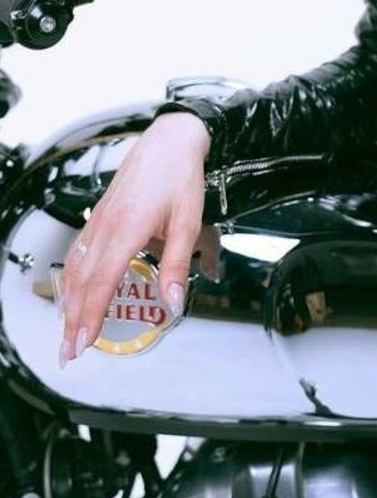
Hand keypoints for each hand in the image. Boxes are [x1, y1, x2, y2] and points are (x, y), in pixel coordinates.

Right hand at [58, 111, 211, 365]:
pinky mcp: (98, 217)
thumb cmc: (180, 179)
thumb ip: (177, 264)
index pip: (101, 283)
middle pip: (81, 282)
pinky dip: (71, 280)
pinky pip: (78, 254)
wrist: (168, 142)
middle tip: (67, 354)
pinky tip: (73, 294)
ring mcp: (98, 222)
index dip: (89, 316)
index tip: (81, 345)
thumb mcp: (188, 222)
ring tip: (67, 333)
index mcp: (127, 231)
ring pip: (75, 269)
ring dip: (68, 304)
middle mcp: (106, 228)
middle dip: (72, 321)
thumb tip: (174, 303)